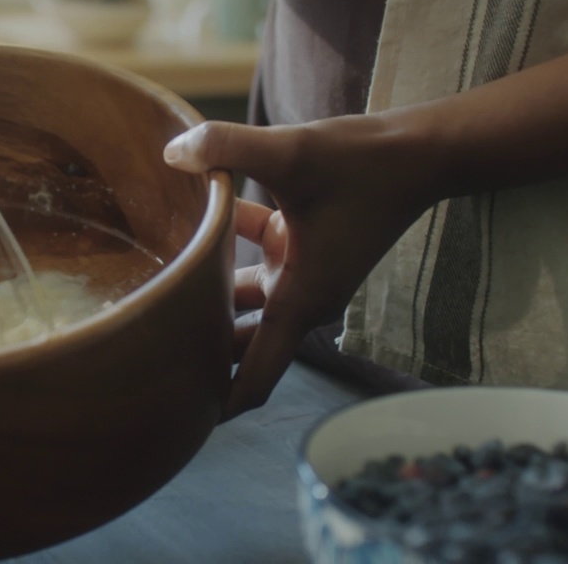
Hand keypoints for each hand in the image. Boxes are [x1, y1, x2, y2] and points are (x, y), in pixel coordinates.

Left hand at [164, 111, 445, 418]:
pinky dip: (226, 242)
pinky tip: (192, 210)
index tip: (179, 420)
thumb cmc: (364, 163)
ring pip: (241, 299)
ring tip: (154, 287)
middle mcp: (301, 296)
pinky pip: (252, 254)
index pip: (256, 377)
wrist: (420, 151)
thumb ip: (228, 147)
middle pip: (241, 344)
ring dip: (208, 294)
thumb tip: (173, 152)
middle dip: (199, 351)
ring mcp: (301, 271)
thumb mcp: (291, 152)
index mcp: (301, 300)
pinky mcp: (302, 242)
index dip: (219, 404)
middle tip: (147, 353)